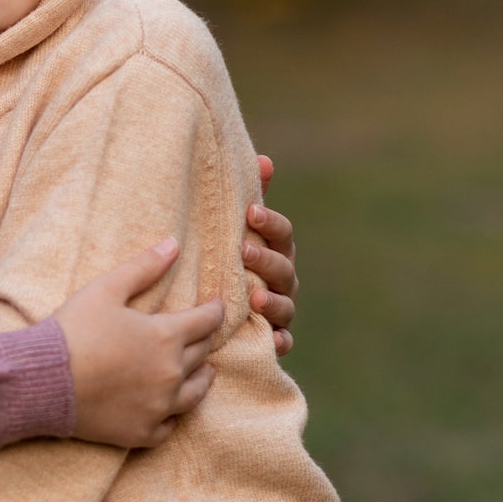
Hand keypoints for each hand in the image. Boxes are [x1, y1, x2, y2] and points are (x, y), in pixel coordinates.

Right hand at [55, 239, 223, 449]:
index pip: (206, 321)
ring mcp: (158, 407)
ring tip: (204, 372)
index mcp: (166, 336)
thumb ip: (143, 267)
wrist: (41, 381)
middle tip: (202, 333)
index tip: (216, 305)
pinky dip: (173, 415)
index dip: (214, 310)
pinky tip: (170, 408)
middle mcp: (170, 374)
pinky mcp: (142, 432)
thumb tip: (174, 244)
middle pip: (201, 354)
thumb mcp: (106, 289)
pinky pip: (170, 426)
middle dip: (203, 340)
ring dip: (202, 378)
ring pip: (196, 393)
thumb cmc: (72, 330)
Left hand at [245, 155, 297, 353]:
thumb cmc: (231, 260)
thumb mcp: (238, 229)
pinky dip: (280, 341)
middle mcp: (284, 279)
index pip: (282, 233)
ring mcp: (282, 310)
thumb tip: (263, 160)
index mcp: (277, 250)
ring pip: (285, 306)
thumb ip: (252, 197)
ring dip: (273, 301)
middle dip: (266, 259)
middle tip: (243, 252)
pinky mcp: (274, 338)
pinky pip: (283, 342)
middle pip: (284, 268)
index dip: (270, 222)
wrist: (217, 310)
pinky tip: (273, 340)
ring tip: (254, 297)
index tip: (250, 212)